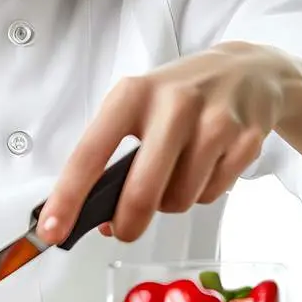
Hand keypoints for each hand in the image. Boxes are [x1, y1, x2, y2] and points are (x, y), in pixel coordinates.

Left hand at [39, 41, 301, 244]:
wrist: (249, 71)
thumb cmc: (180, 94)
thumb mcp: (138, 105)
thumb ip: (113, 153)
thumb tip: (97, 213)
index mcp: (133, 94)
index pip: (90, 154)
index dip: (68, 198)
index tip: (52, 230)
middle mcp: (173, 105)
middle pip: (142, 192)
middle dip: (128, 223)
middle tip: (123, 230)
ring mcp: (214, 123)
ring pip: (179, 200)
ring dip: (170, 202)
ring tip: (176, 173)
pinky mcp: (246, 141)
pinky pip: (211, 195)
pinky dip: (202, 192)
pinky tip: (207, 164)